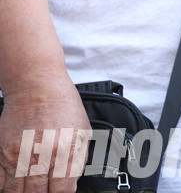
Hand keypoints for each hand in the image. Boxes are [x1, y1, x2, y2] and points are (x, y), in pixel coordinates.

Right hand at [0, 76, 89, 192]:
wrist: (37, 87)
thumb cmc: (64, 106)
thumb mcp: (83, 132)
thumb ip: (78, 161)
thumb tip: (71, 183)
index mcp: (64, 152)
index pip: (62, 191)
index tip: (62, 192)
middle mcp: (40, 157)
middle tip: (46, 190)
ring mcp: (18, 156)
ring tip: (33, 189)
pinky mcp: (2, 153)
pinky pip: (0, 182)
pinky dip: (8, 187)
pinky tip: (17, 184)